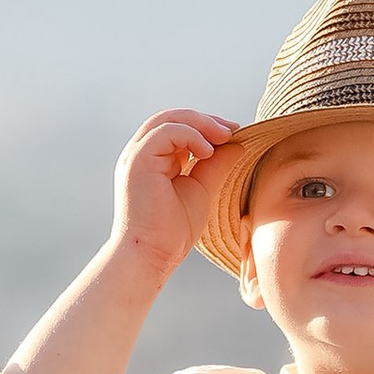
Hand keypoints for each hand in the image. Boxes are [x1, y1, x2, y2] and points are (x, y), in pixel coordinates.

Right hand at [112, 111, 240, 274]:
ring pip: (168, 120)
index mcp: (154, 159)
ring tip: (225, 135)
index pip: (178, 128)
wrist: (152, 256)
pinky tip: (208, 151)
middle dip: (205, 120)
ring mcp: (137, 155)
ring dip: (200, 124)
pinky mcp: (138, 161)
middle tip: (232, 129)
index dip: (205, 126)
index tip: (233, 133)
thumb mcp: (201, 190)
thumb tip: (236, 145)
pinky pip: (165, 132)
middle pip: (172, 118)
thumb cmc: (171, 233)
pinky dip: (190, 135)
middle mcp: (141, 153)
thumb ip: (215, 166)